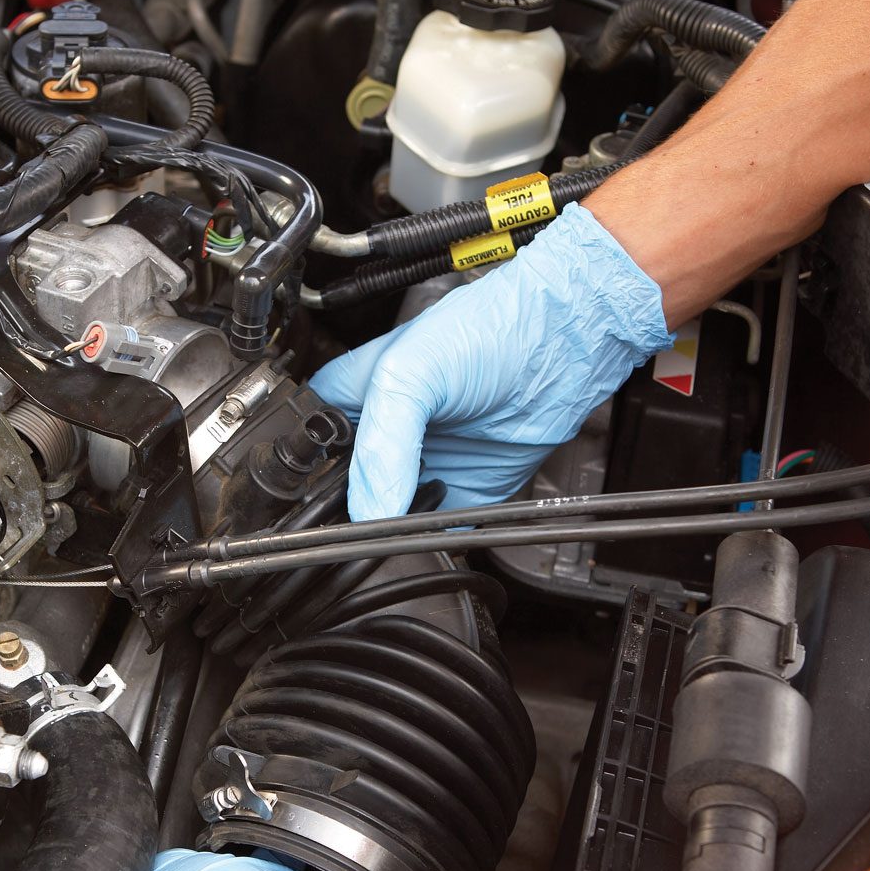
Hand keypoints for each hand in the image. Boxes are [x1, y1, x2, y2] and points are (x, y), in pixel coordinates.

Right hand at [309, 204, 672, 521]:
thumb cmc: (490, 330)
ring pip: (385, 518)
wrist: (563, 343)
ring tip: (394, 530)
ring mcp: (421, 464)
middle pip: (342, 490)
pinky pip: (433, 531)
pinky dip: (430, 540)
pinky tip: (429, 535)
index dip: (306, 473)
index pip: (309, 444)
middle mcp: (384, 433)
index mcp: (353, 394)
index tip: (313, 500)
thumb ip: (382, 444)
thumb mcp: (412, 373)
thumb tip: (368, 510)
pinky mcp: (460, 492)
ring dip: (387, 531)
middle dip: (347, 512)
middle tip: (357, 522)